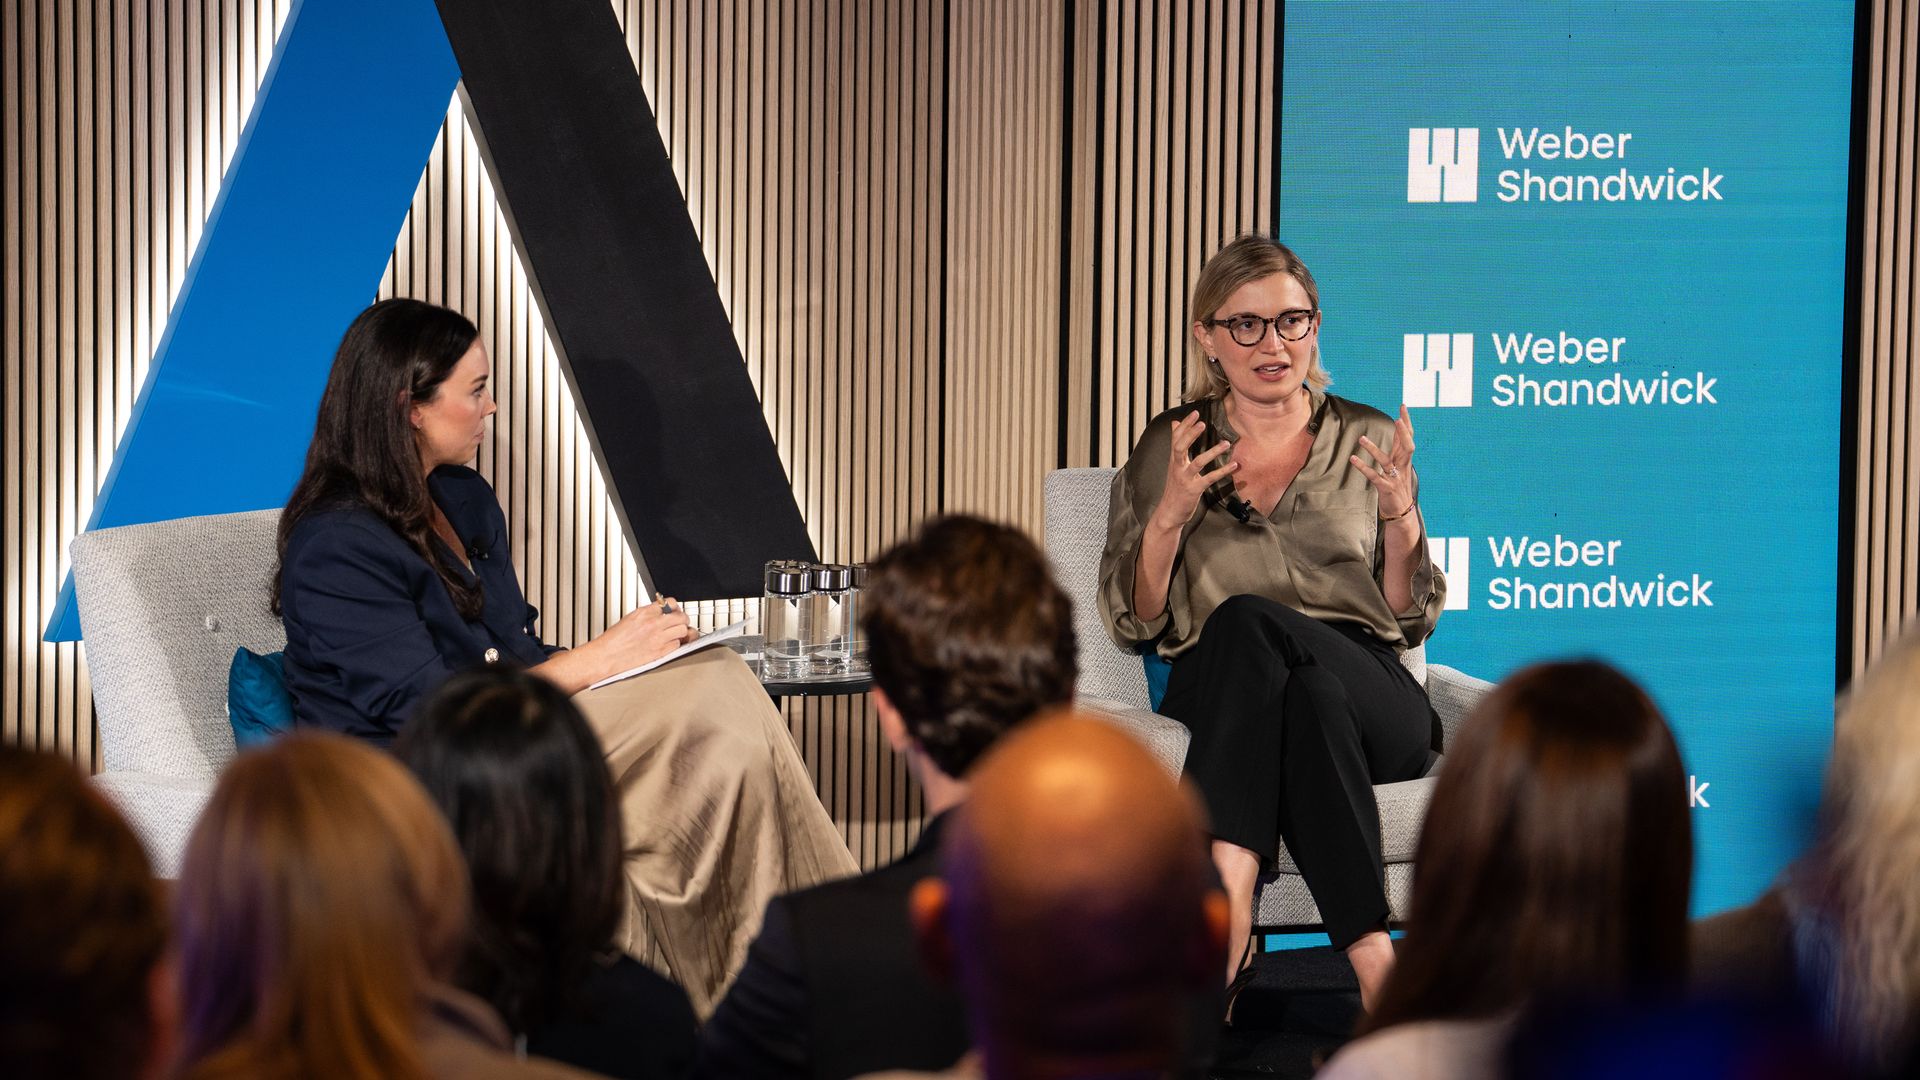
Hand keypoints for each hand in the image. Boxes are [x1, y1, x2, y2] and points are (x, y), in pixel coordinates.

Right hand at [591, 596, 693, 674]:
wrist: (607, 655)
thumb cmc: (614, 640)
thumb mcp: (630, 618)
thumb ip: (648, 614)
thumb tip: (660, 613)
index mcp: (644, 612)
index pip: (670, 603)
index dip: (675, 607)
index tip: (675, 611)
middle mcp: (653, 623)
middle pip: (681, 617)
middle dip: (682, 620)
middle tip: (680, 623)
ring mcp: (658, 638)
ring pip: (683, 630)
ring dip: (681, 632)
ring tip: (676, 634)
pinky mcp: (660, 651)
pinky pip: (677, 645)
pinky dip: (675, 645)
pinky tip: (668, 644)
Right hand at [1150, 411, 1238, 529]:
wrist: (1169, 512)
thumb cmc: (1175, 488)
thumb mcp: (1174, 465)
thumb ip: (1176, 445)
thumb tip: (1175, 423)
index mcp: (1174, 460)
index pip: (1176, 438)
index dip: (1184, 426)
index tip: (1194, 413)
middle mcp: (1177, 467)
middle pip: (1180, 447)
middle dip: (1190, 435)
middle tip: (1202, 423)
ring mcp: (1185, 479)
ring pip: (1197, 462)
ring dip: (1212, 452)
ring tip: (1226, 443)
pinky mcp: (1193, 490)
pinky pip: (1209, 479)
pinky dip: (1222, 471)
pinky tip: (1234, 466)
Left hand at [1350, 406, 1417, 519]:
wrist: (1402, 512)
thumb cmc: (1398, 485)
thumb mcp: (1400, 465)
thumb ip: (1398, 448)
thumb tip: (1399, 429)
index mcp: (1404, 460)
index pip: (1408, 438)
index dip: (1407, 423)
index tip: (1403, 406)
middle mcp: (1402, 467)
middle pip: (1407, 447)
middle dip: (1403, 433)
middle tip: (1397, 419)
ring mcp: (1394, 478)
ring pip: (1386, 461)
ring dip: (1374, 449)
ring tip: (1361, 439)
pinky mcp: (1385, 488)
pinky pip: (1374, 476)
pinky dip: (1363, 468)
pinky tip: (1353, 460)